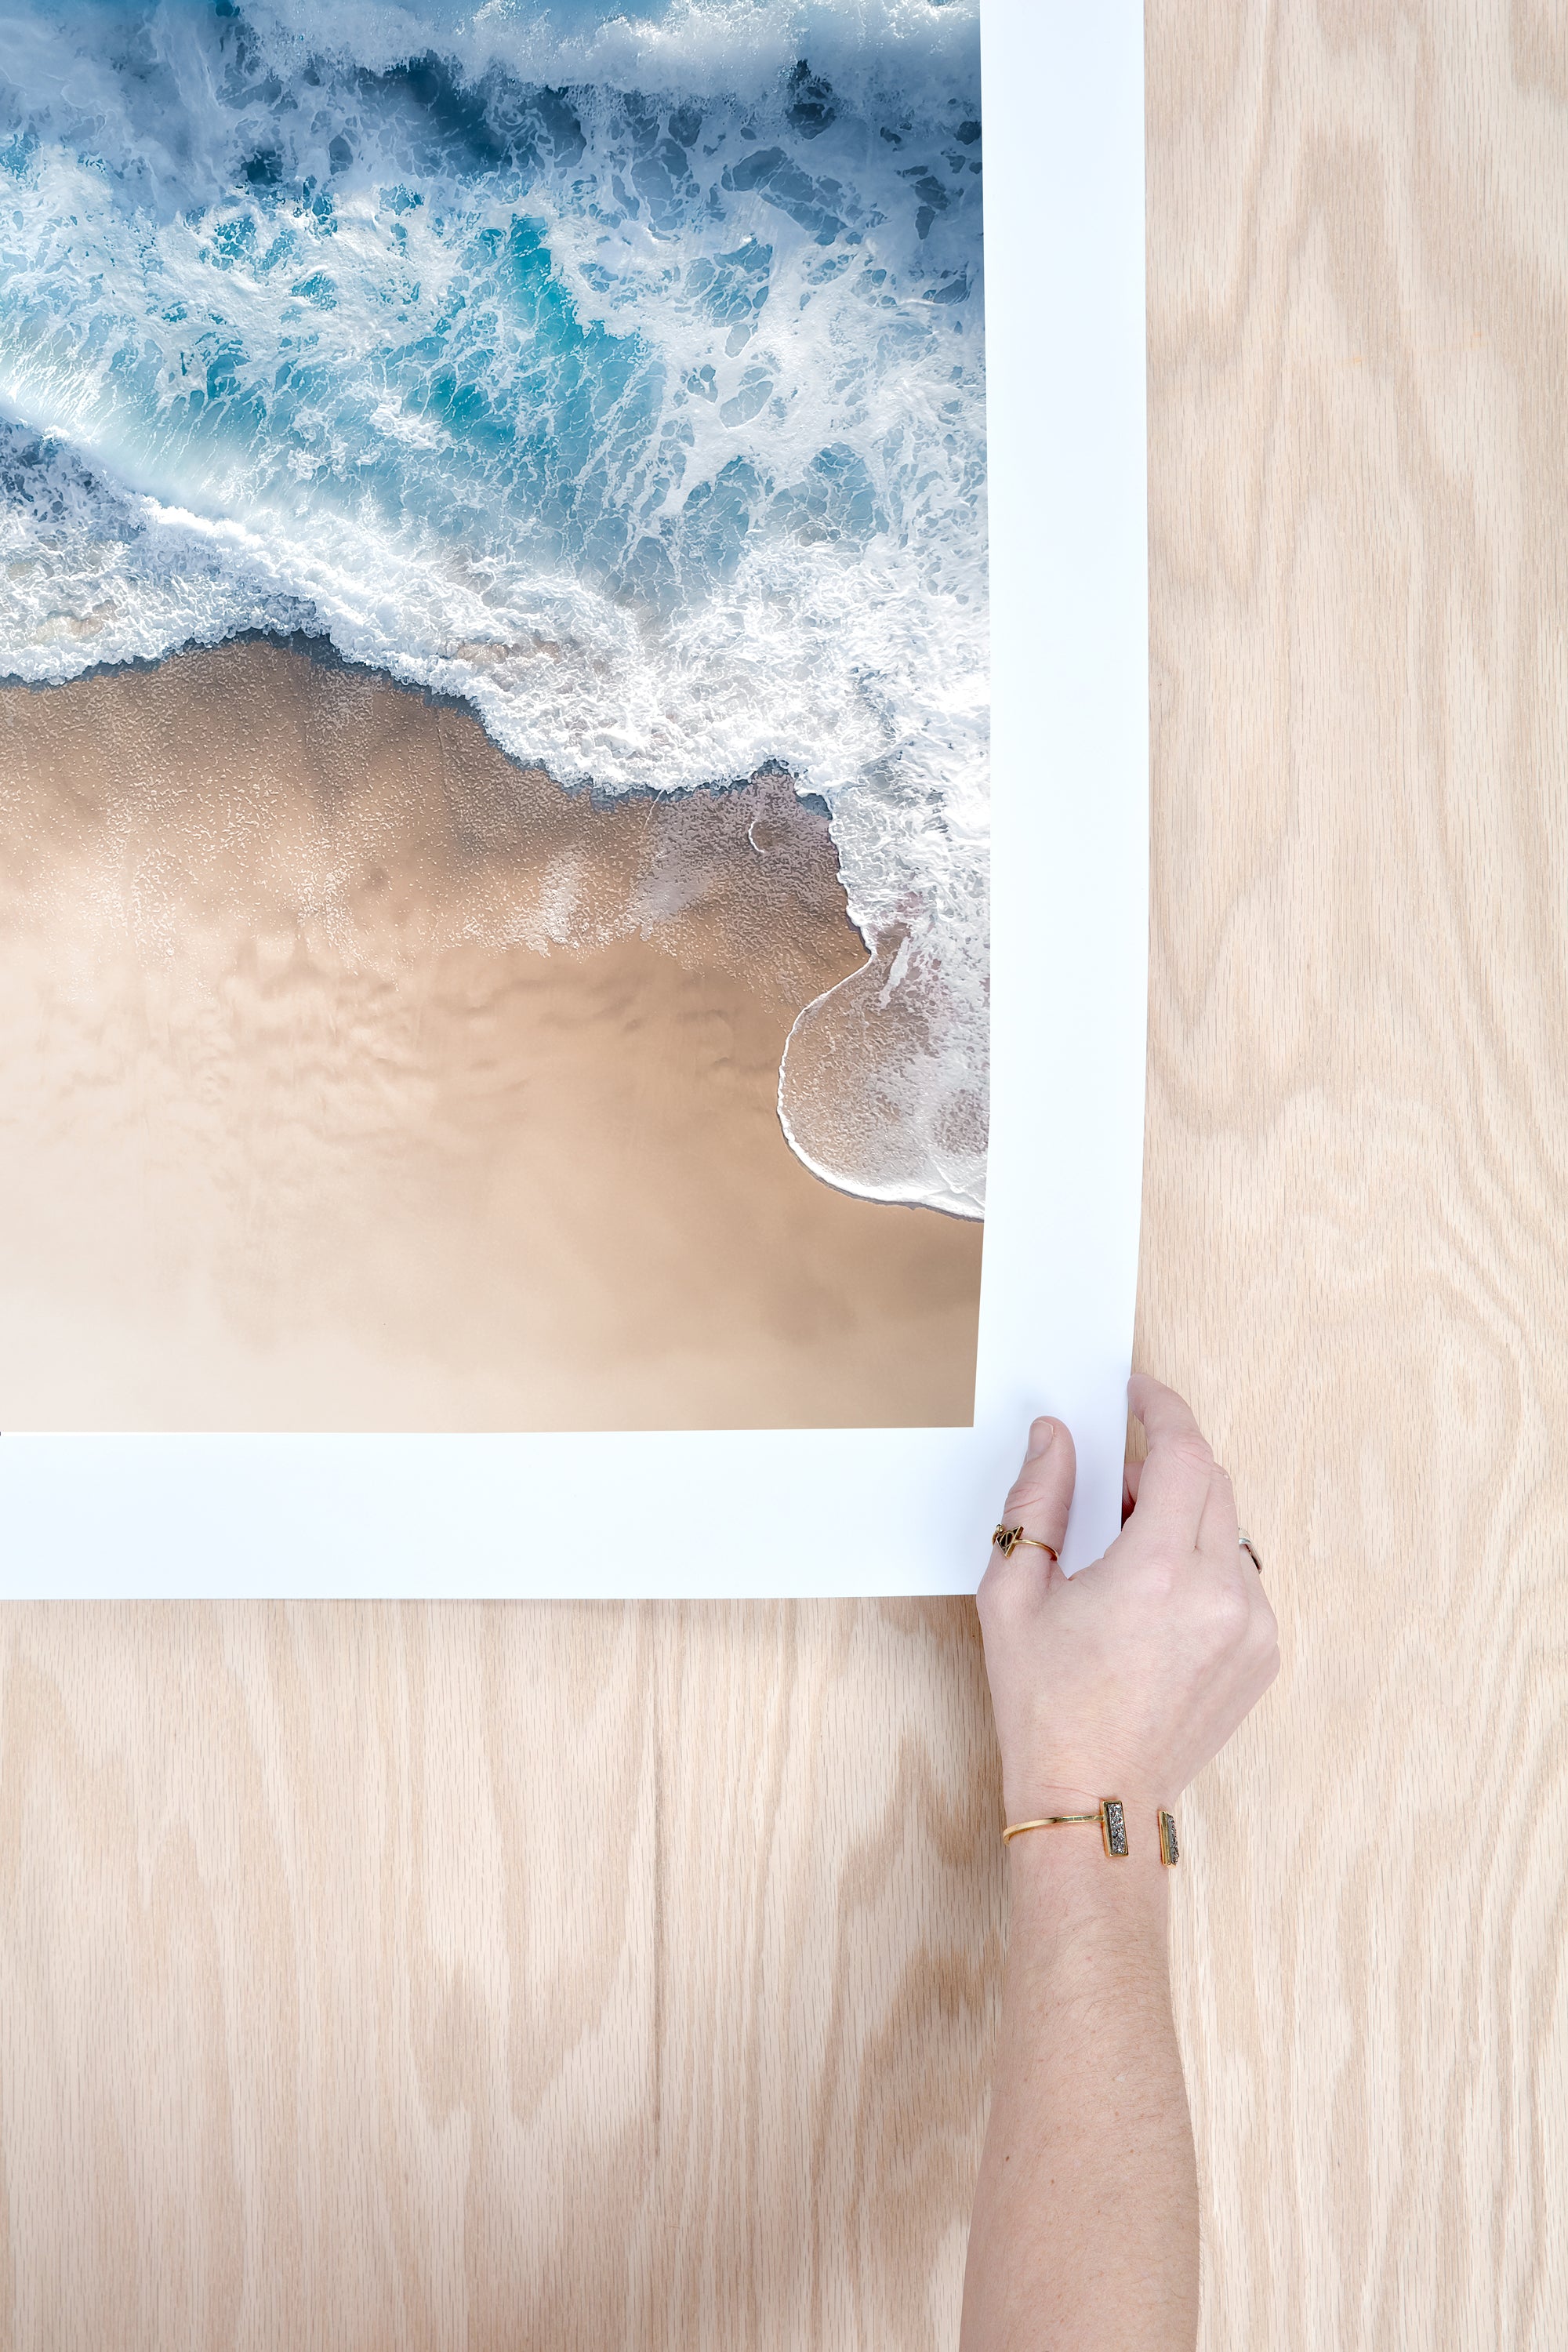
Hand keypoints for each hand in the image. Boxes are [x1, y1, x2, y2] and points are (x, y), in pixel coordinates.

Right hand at [977, 1375, 1278, 1820]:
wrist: (1092, 1799)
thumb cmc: (1045, 1704)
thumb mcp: (1013, 1593)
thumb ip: (1037, 1500)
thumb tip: (1056, 1436)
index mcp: (1156, 1572)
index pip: (1183, 1452)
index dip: (1161, 1408)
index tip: (1138, 1394)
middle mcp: (1219, 1593)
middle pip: (1211, 1480)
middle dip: (1163, 1463)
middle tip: (1113, 1483)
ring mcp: (1252, 1625)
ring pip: (1228, 1527)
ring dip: (1183, 1516)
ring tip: (1129, 1553)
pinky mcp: (1265, 1653)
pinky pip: (1241, 1576)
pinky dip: (1204, 1564)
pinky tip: (1156, 1600)